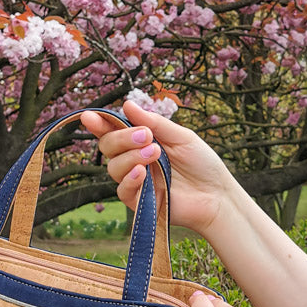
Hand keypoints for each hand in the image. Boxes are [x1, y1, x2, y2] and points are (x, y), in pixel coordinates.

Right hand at [80, 101, 232, 234]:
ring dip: (130, 156)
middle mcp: (134, 160)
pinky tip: (142, 173)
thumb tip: (127, 104)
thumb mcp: (181, 136)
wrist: (217, 195)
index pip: (113, 130)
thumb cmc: (201, 164)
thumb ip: (154, 122)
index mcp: (141, 141)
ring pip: (113, 167)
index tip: (90, 116)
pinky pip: (122, 190)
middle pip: (107, 146)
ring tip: (154, 154)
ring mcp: (135, 181)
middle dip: (121, 137)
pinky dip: (129, 179)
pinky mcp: (139, 202)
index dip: (99, 123)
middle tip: (146, 136)